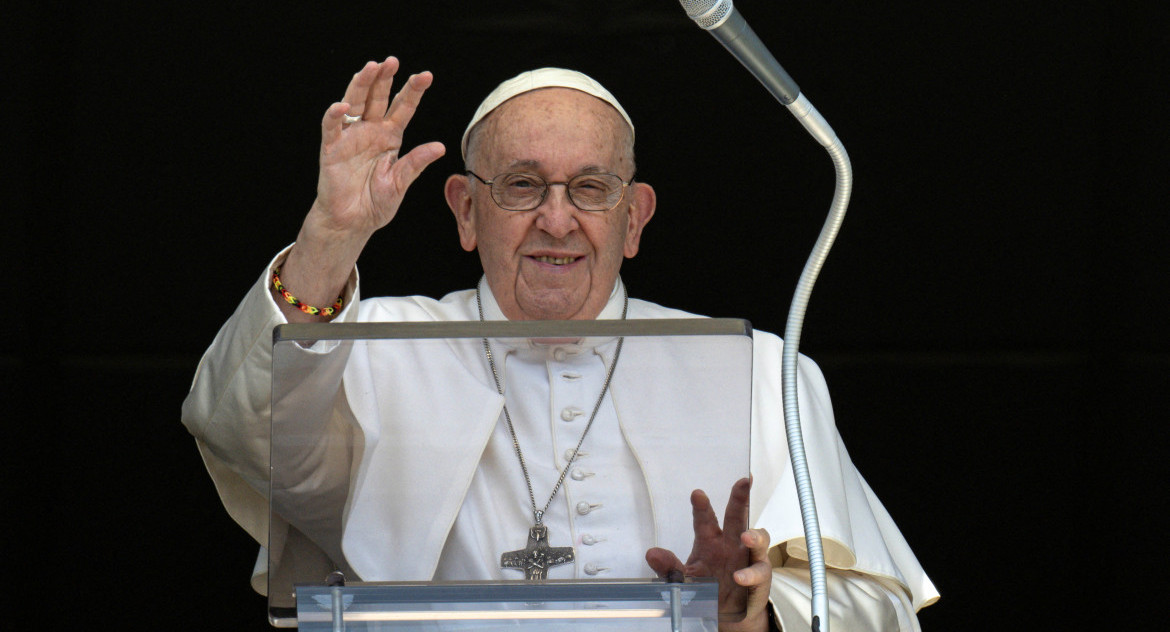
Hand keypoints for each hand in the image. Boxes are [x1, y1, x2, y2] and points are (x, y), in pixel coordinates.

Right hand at [311, 56, 445, 238]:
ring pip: (355, 103)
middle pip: (378, 98)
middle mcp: (371, 131)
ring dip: (362, 85)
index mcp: (390, 137)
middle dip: (385, 79)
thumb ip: (416, 163)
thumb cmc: (376, 203)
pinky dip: (335, 115)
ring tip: (371, 68)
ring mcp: (351, 137)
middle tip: (392, 61)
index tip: (426, 75)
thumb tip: (440, 147)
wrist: (353, 222)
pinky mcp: (332, 148)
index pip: (403, 108)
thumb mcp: (401, 182)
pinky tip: (342, 105)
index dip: (413, 91)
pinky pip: (332, 127)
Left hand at [646, 477, 772, 631]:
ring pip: (757, 540)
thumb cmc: (706, 588)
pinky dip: (750, 574)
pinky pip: (758, 571)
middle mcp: (730, 545)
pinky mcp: (759, 577)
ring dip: (754, 536)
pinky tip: (739, 577)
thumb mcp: (683, 579)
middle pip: (737, 517)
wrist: (725, 615)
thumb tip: (651, 553)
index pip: (705, 519)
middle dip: (740, 498)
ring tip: (747, 536)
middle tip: (744, 482)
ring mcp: (747, 558)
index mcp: (710, 541)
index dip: (701, 506)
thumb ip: (668, 567)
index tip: (697, 494)